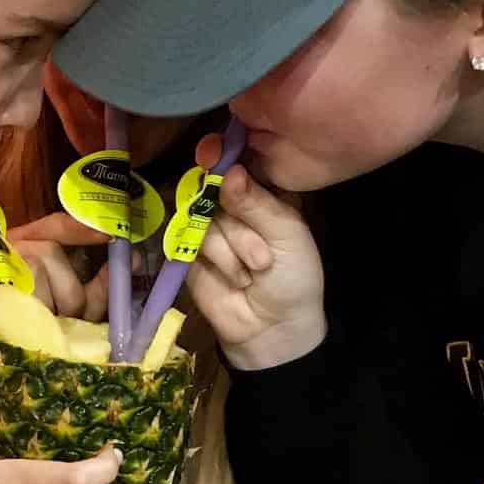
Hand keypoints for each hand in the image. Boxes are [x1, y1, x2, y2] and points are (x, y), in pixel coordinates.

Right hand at [0, 214, 109, 365]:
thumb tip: (127, 263)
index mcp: (12, 252)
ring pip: (33, 265)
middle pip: (46, 250)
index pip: (48, 228)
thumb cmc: (34, 350)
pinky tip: (25, 330)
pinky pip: (12, 291)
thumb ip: (93, 290)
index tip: (110, 236)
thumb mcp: (70, 315)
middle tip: (66, 320)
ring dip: (52, 303)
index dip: (79, 228)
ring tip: (45, 331)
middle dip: (69, 289)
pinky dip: (28, 312)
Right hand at [189, 166, 326, 372]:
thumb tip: (228, 170)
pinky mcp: (189, 248)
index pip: (239, 159)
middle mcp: (234, 203)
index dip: (224, 155)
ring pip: (206, 215)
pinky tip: (236, 279)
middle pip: (217, 187)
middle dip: (241, 223)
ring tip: (255, 272)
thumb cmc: (294, 276)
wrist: (273, 328)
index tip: (213, 155)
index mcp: (264, 190)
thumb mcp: (286, 232)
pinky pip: (192, 238)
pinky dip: (219, 259)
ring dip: (234, 247)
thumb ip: (256, 200)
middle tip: (263, 257)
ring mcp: (210, 225)